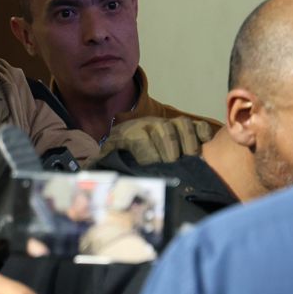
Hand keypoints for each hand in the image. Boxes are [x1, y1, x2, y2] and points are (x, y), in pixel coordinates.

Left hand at [98, 116, 214, 164]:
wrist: (132, 130)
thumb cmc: (122, 148)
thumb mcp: (109, 152)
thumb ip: (101, 161)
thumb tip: (88, 169)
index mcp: (132, 133)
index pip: (141, 139)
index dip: (148, 153)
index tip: (152, 166)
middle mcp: (152, 125)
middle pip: (164, 131)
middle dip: (169, 149)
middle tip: (173, 164)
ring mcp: (170, 124)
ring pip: (182, 125)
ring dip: (188, 142)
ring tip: (190, 158)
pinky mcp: (186, 125)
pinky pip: (198, 125)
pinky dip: (204, 134)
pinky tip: (205, 147)